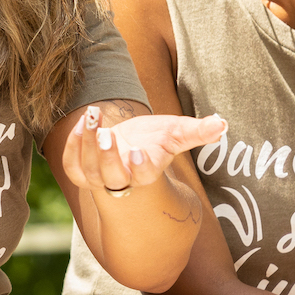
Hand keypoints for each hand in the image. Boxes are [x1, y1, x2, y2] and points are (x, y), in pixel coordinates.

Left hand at [63, 104, 227, 193]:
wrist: (130, 150)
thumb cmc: (156, 142)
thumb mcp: (177, 133)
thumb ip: (198, 131)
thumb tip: (223, 124)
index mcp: (146, 173)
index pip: (143, 176)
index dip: (141, 168)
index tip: (139, 152)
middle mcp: (122, 179)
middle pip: (111, 176)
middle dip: (108, 157)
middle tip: (107, 134)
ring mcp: (99, 177)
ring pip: (88, 170)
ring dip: (87, 144)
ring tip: (93, 115)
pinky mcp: (82, 171)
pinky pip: (71, 166)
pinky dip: (72, 147)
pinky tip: (81, 124)